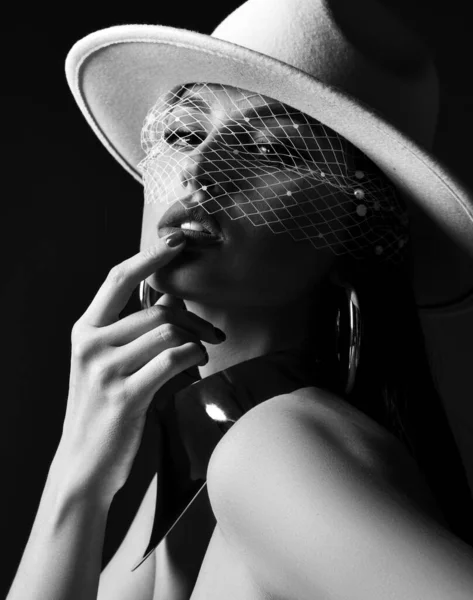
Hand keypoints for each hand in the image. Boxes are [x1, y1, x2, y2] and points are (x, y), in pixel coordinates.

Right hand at [55, 234, 223, 502]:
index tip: (176, 241)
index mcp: (84, 332)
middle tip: (213, 332)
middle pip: (155, 310)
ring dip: (196, 338)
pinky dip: (193, 356)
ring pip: (167, 331)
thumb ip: (133, 333)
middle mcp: (91, 346)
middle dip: (192, 317)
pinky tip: (197, 363)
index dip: (150, 256)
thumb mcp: (106, 365)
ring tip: (204, 351)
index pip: (118, 279)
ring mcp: (106, 371)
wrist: (84, 465)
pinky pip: (173, 359)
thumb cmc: (102, 410)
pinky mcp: (127, 397)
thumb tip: (172, 302)